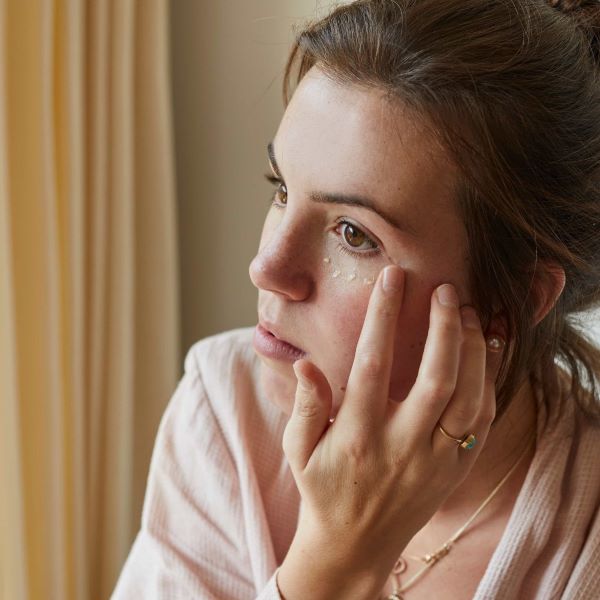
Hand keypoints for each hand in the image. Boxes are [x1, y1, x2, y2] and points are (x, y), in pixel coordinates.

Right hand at [278, 265, 503, 598]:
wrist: (356, 543)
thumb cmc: (323, 488)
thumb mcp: (299, 450)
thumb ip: (307, 406)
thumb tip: (306, 363)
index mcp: (358, 436)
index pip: (372, 365)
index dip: (383, 318)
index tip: (392, 279)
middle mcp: (401, 446)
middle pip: (435, 379)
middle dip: (444, 328)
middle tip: (447, 289)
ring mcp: (433, 460)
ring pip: (467, 399)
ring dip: (473, 350)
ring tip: (470, 311)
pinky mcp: (455, 469)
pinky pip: (482, 422)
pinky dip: (490, 381)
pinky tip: (488, 348)